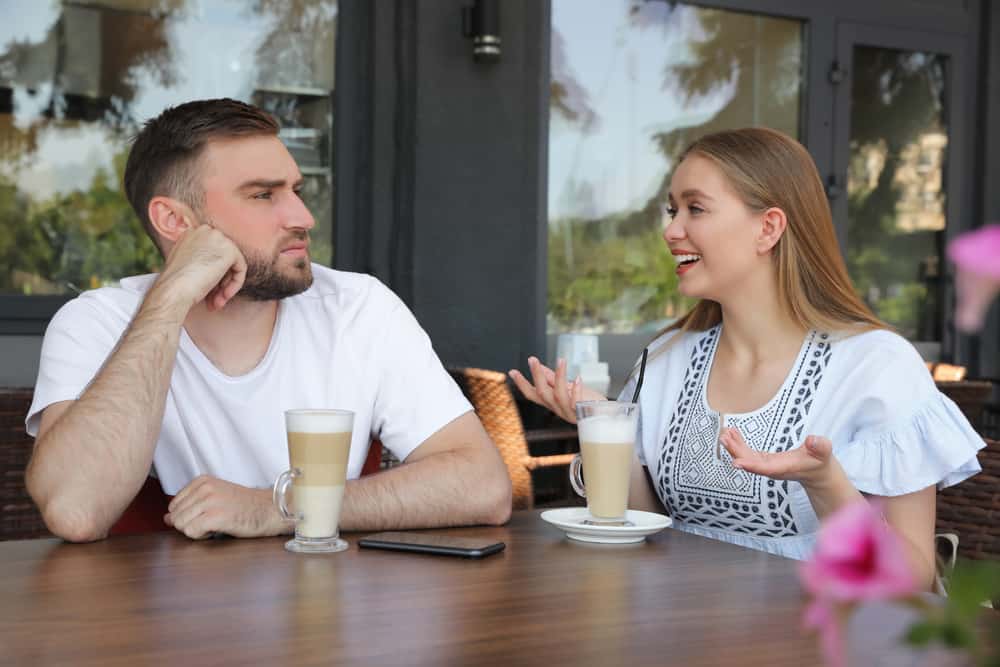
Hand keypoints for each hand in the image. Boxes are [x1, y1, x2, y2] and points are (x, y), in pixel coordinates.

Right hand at [154, 221, 247, 313]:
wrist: (173, 289)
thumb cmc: (175, 284)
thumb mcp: (187, 265)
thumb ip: (201, 259)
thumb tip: (216, 268)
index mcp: (192, 233)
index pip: (212, 252)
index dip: (211, 274)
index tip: (206, 290)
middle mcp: (206, 231)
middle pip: (223, 258)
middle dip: (220, 282)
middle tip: (213, 300)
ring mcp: (218, 238)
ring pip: (232, 265)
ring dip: (225, 287)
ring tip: (216, 303)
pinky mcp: (229, 250)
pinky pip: (240, 269)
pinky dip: (235, 285)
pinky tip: (223, 297)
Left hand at [164, 475, 285, 538]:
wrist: (268, 510)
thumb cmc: (244, 506)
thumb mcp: (214, 497)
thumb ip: (190, 505)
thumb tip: (166, 519)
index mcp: (202, 481)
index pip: (173, 505)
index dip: (188, 516)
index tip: (206, 515)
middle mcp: (204, 488)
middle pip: (175, 517)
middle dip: (190, 524)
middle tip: (212, 521)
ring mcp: (210, 501)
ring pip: (181, 525)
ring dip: (196, 531)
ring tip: (215, 525)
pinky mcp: (216, 516)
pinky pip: (192, 532)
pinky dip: (202, 536)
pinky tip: (217, 529)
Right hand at [508, 356, 604, 423]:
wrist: (607, 416)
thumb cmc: (588, 401)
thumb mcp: (568, 387)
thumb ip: (553, 379)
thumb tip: (539, 367)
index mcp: (552, 403)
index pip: (532, 395)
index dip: (521, 384)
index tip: (512, 371)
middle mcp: (558, 409)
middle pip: (542, 394)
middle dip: (536, 376)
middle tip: (532, 359)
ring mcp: (569, 412)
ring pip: (558, 396)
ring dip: (559, 377)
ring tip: (561, 361)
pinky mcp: (582, 413)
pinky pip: (576, 403)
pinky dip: (576, 391)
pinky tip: (578, 379)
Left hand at [719, 428, 833, 485]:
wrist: (817, 472)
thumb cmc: (820, 461)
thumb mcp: (824, 452)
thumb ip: (820, 446)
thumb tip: (813, 439)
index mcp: (784, 468)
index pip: (765, 468)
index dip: (750, 466)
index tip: (736, 463)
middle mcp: (772, 469)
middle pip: (750, 463)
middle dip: (736, 452)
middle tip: (724, 438)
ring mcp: (767, 465)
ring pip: (747, 458)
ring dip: (734, 447)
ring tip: (724, 433)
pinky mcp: (765, 460)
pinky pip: (748, 453)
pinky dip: (739, 444)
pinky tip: (732, 433)